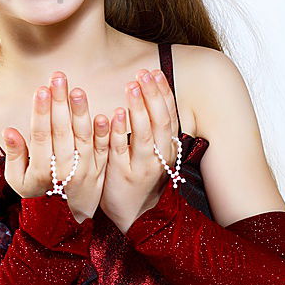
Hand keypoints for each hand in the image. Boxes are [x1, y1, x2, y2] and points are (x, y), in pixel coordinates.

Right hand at [2, 73, 109, 223]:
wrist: (64, 225)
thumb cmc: (37, 197)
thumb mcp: (17, 181)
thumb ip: (14, 155)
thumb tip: (9, 130)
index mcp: (41, 171)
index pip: (41, 135)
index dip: (41, 112)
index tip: (41, 89)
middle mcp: (64, 169)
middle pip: (62, 130)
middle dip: (60, 102)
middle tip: (58, 77)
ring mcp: (84, 170)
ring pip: (83, 137)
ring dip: (81, 112)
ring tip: (77, 89)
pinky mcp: (100, 171)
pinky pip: (104, 151)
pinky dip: (105, 134)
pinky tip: (104, 115)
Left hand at [98, 68, 180, 233]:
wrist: (132, 213)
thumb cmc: (139, 173)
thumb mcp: (152, 149)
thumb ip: (151, 124)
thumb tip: (147, 90)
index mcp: (168, 146)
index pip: (169, 114)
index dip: (163, 92)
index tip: (154, 71)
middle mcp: (160, 155)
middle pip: (160, 121)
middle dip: (152, 95)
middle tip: (143, 73)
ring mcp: (142, 166)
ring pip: (144, 134)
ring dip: (139, 109)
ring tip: (132, 86)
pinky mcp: (123, 175)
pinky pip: (122, 151)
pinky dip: (120, 132)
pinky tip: (115, 114)